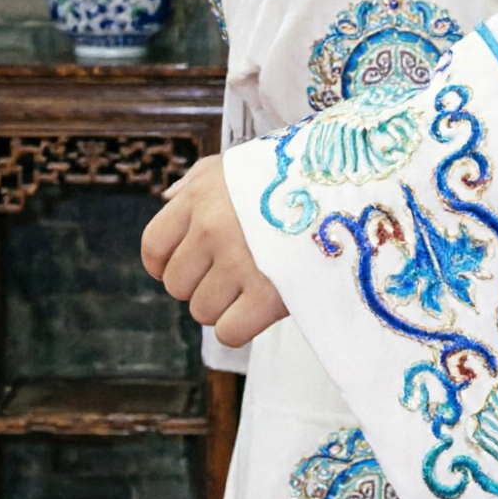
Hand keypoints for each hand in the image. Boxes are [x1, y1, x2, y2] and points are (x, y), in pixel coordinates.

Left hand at [139, 154, 287, 347]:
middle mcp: (212, 229)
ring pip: (201, 311)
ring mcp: (239, 263)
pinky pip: (229, 332)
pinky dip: (238, 328)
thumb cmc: (284, 181)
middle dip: (196, 285)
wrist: (344, 193)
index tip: (174, 269)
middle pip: (176, 284)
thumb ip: (194, 183)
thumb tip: (165, 201)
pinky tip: (255, 310)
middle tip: (224, 276)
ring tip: (247, 287)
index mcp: (199, 198)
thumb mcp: (233, 166)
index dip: (160, 264)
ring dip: (221, 307)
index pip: (153, 245)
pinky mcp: (269, 296)